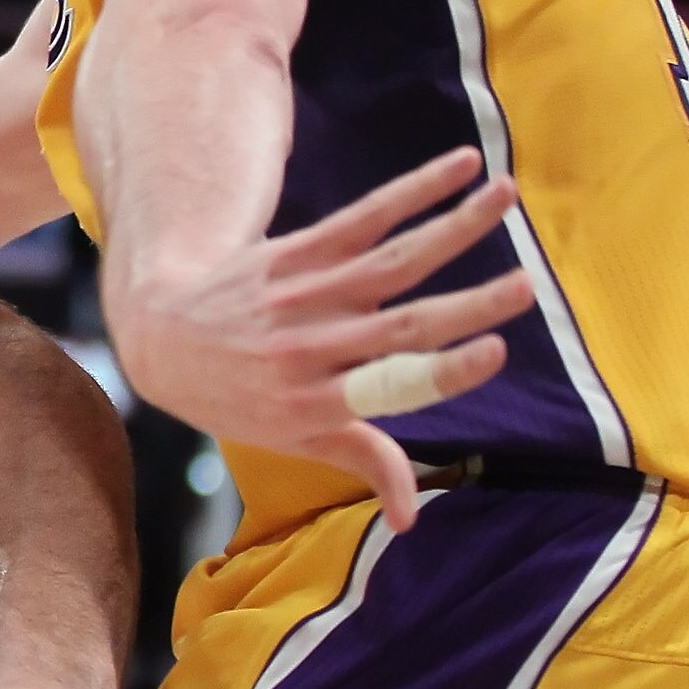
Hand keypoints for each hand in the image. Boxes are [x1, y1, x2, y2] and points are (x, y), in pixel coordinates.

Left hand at [106, 148, 531, 532]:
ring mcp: (300, 295)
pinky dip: (411, 190)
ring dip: (453, 225)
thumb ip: (365, 463)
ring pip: (388, 259)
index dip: (444, 373)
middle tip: (528, 288)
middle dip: (466, 306)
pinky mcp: (292, 252)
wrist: (160, 338)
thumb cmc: (241, 398)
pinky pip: (361, 217)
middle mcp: (308, 348)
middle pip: (399, 324)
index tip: (496, 352)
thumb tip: (413, 521)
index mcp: (314, 404)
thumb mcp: (293, 439)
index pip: (389, 389)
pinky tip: (460, 166)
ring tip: (508, 196)